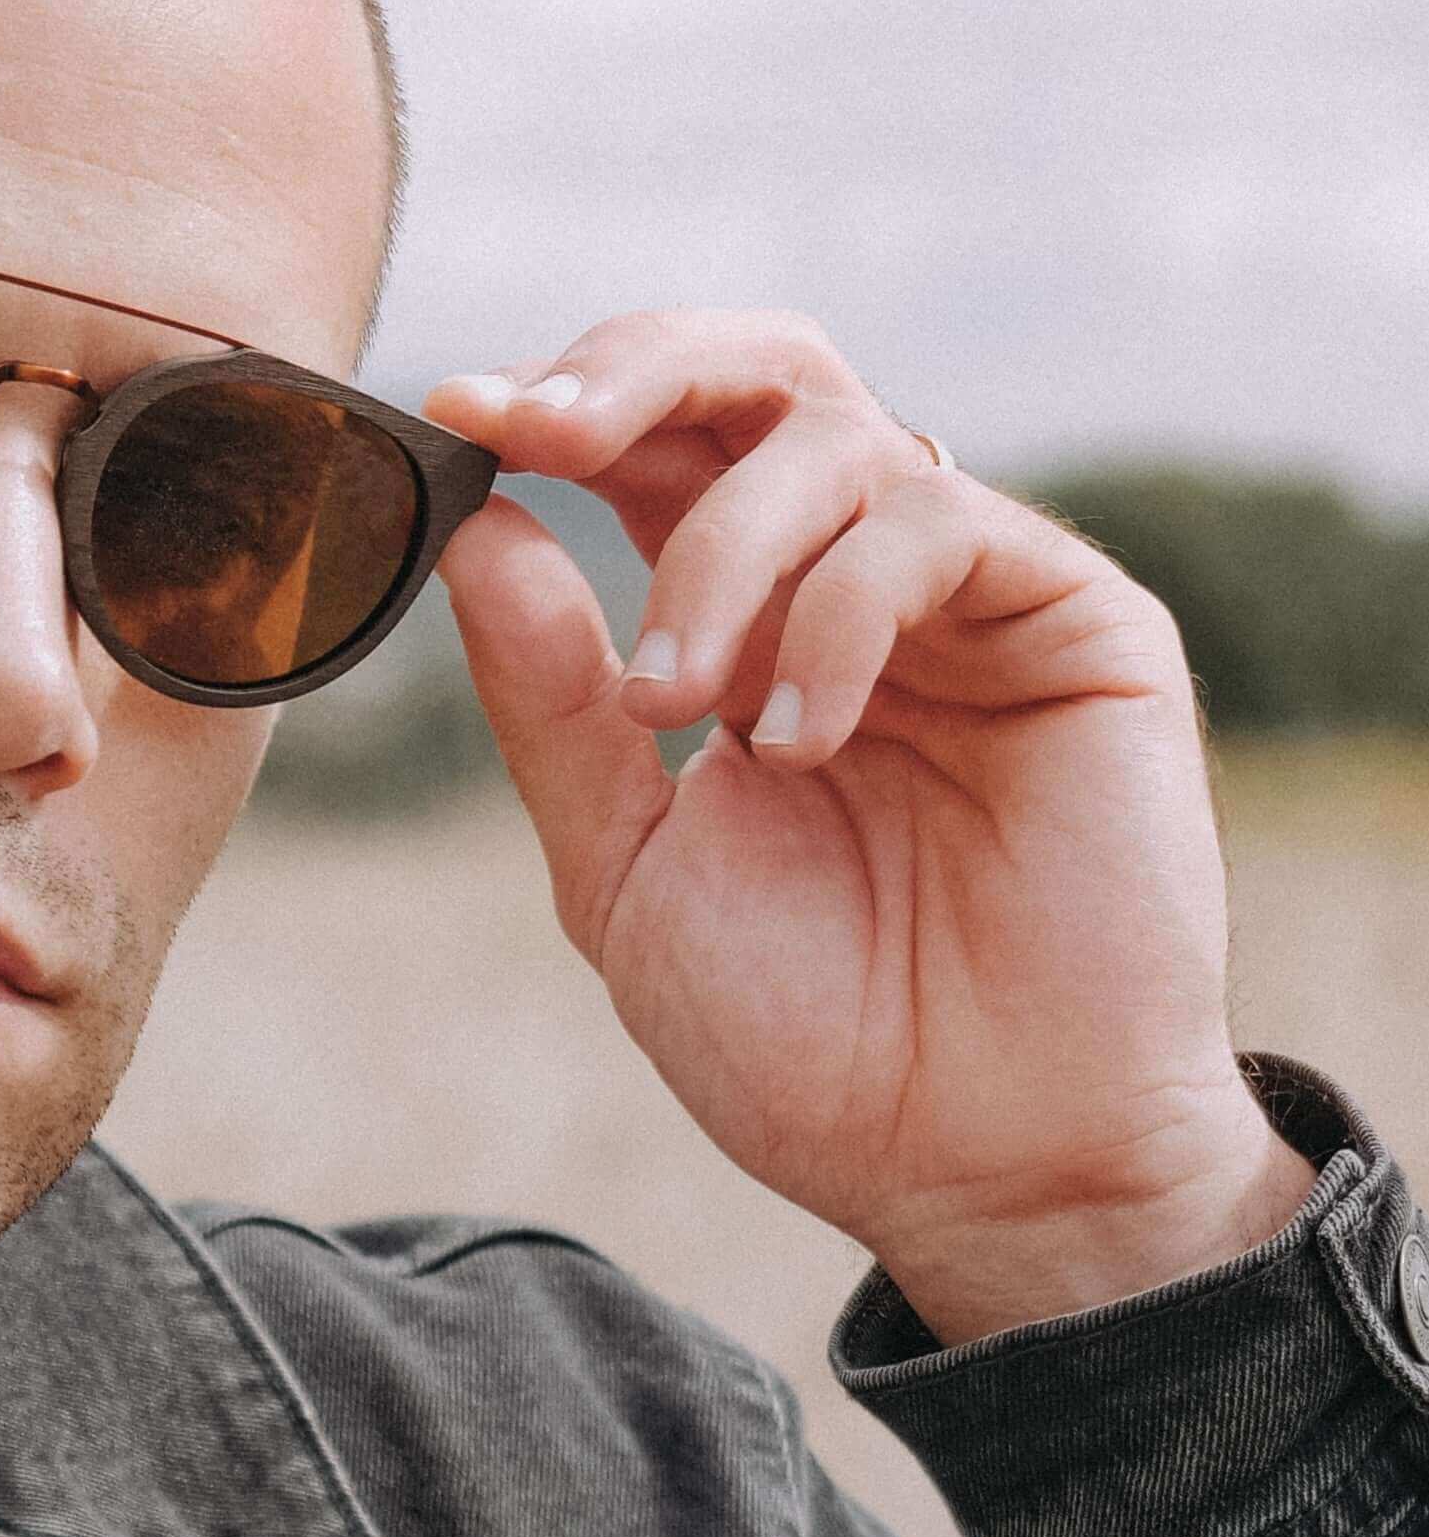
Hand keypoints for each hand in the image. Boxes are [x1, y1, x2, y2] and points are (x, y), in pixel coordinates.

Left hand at [425, 314, 1313, 1343]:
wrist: (964, 1166)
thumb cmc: (803, 1033)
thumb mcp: (623, 862)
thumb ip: (549, 698)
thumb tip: (475, 523)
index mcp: (741, 622)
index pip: (652, 448)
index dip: (557, 408)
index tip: (457, 412)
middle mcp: (855, 580)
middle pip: (758, 373)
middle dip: (634, 371)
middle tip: (541, 430)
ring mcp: (971, 595)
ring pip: (836, 437)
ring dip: (718, 552)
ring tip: (678, 706)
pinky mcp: (1079, 623)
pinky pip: (939, 522)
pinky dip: (838, 608)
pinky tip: (800, 738)